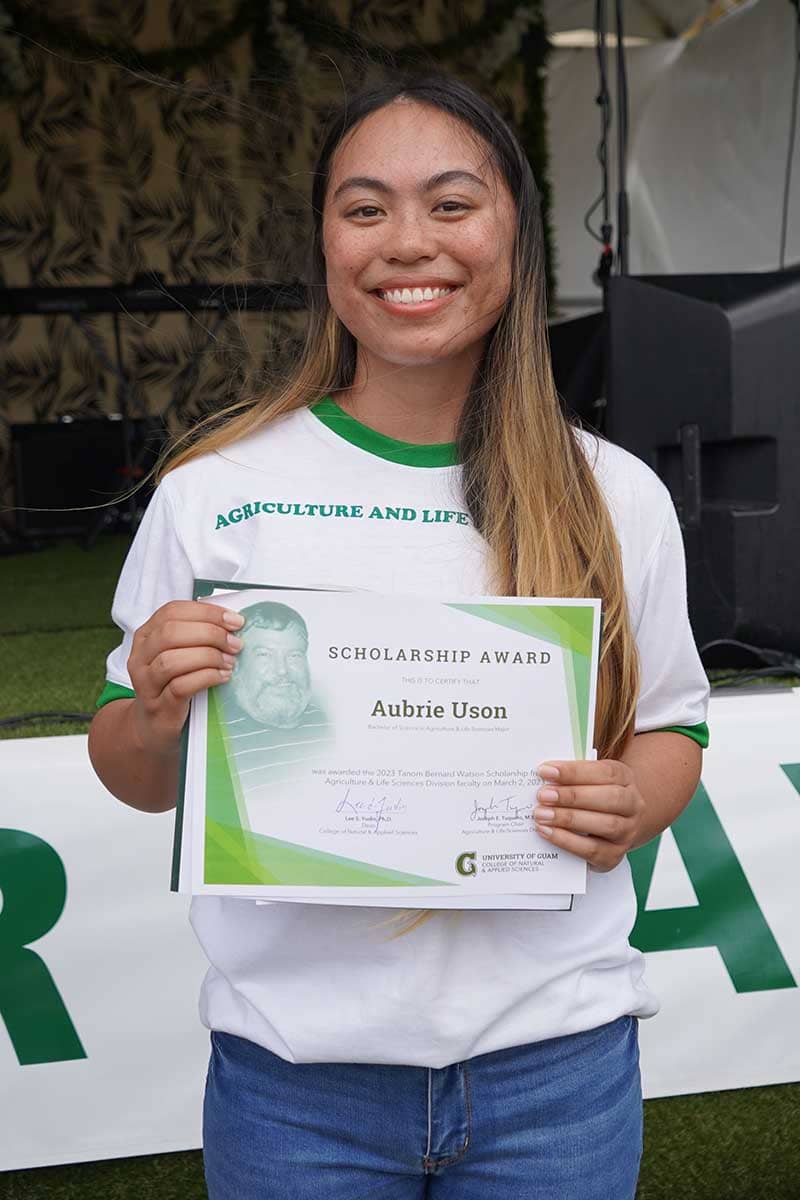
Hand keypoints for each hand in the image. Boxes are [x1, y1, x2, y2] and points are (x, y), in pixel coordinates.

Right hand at [127, 600, 243, 755]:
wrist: (153, 727)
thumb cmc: (172, 684)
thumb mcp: (180, 654)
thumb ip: (197, 636)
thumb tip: (232, 622)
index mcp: (147, 636)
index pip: (172, 611)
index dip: (206, 612)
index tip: (234, 620)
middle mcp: (141, 656)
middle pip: (171, 632)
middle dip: (210, 633)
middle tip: (235, 643)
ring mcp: (146, 682)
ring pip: (172, 660)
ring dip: (208, 657)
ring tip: (230, 662)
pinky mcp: (158, 706)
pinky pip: (179, 687)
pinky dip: (206, 678)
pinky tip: (223, 677)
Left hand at [534, 758, 645, 871]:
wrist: (618, 825)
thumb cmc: (596, 797)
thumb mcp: (589, 780)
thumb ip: (571, 778)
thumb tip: (543, 778)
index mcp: (625, 778)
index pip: (605, 772)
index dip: (574, 771)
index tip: (545, 771)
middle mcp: (632, 805)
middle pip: (610, 798)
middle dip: (572, 796)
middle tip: (543, 796)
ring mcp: (627, 832)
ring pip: (606, 825)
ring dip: (569, 819)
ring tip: (541, 815)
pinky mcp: (614, 856)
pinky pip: (594, 850)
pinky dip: (568, 841)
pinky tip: (547, 832)